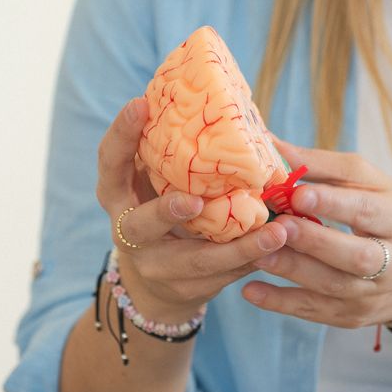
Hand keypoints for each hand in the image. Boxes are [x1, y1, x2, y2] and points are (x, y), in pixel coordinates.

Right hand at [95, 98, 293, 319]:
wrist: (154, 284)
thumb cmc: (161, 209)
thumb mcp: (156, 182)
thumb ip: (174, 155)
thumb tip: (227, 106)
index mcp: (117, 194)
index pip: (109, 161)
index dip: (121, 134)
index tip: (140, 103)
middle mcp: (128, 231)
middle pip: (140, 224)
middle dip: (166, 213)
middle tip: (193, 201)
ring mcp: (156, 266)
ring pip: (196, 261)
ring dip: (238, 248)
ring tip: (276, 233)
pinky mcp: (186, 289)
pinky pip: (223, 276)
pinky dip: (254, 260)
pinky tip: (282, 248)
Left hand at [243, 138, 391, 327]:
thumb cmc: (390, 215)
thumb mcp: (373, 184)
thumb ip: (325, 166)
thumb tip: (273, 145)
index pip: (367, 211)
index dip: (334, 204)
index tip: (299, 194)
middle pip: (355, 256)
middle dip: (315, 242)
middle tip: (279, 226)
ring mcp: (372, 293)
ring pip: (333, 287)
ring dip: (293, 271)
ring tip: (257, 254)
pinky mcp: (353, 316)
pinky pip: (316, 312)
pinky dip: (282, 303)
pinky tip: (251, 291)